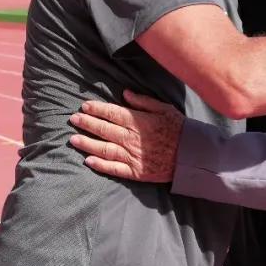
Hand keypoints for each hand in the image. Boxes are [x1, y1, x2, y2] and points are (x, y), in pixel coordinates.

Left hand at [68, 90, 183, 181]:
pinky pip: (114, 169)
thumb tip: (125, 93)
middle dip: (87, 123)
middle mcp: (132, 139)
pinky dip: (100, 165)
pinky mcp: (136, 172)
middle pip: (104, 129)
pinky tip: (88, 161)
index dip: (97, 109)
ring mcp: (133, 157)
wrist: (192, 157)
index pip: (113, 113)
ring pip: (104, 149)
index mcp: (139, 122)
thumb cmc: (179, 130)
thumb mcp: (165, 109)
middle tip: (73, 119)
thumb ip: (144, 101)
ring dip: (87, 143)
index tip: (84, 106)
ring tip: (73, 139)